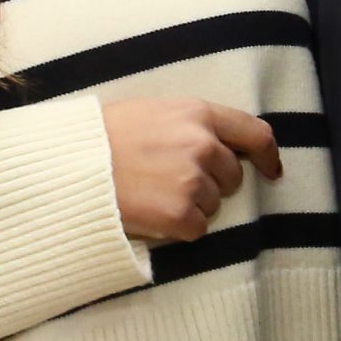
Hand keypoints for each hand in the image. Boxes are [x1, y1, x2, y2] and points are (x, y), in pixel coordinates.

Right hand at [102, 99, 281, 242]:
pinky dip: (178, 227)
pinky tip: (150, 212)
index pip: (255, 133)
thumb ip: (190, 124)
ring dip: (191, 205)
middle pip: (231, 176)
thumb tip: (220, 144)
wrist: (69, 167)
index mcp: (198, 113)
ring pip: (214, 204)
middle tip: (170, 181)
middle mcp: (202, 145)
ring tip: (152, 192)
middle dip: (211, 183)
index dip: (267, 155)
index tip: (270, 170)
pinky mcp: (180, 214)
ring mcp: (192, 180)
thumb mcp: (152, 111)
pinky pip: (197, 228)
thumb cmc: (103, 137)